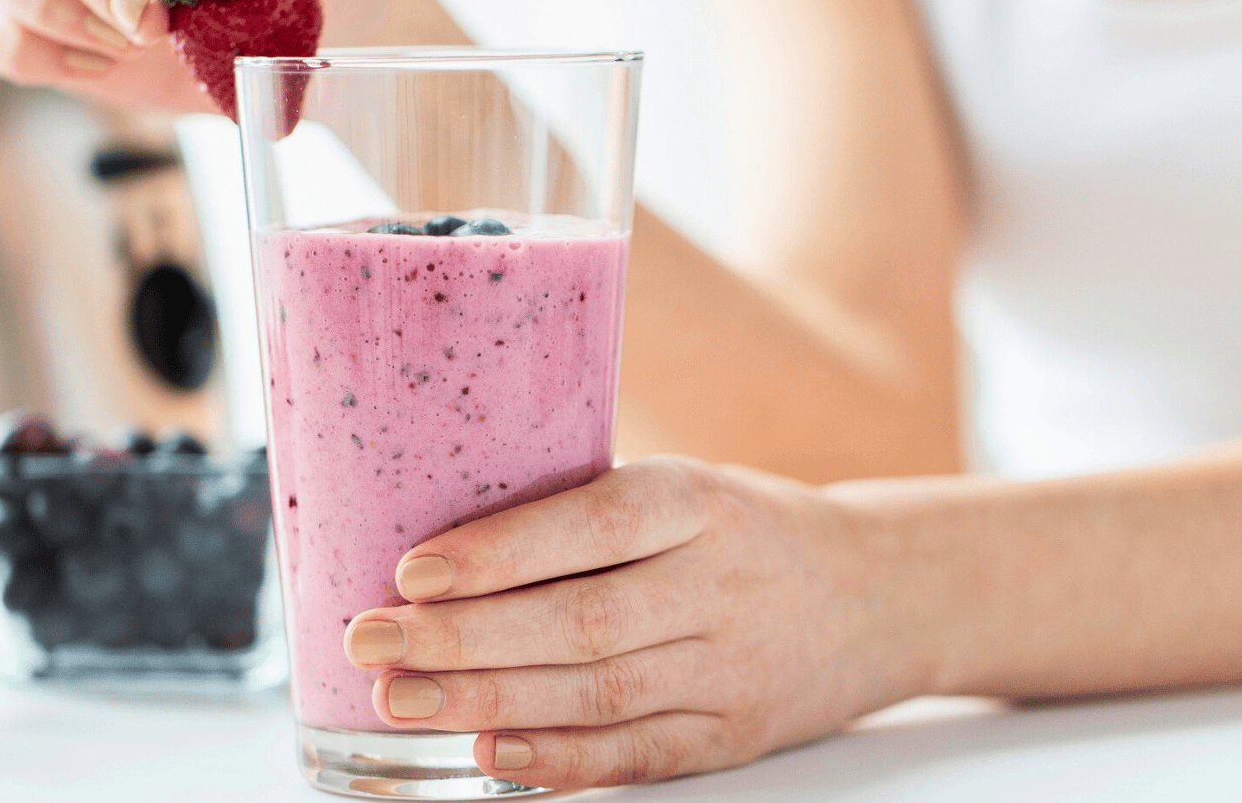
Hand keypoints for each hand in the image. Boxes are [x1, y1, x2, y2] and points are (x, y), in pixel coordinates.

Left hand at [342, 456, 933, 787]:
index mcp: (698, 502)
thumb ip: (586, 514)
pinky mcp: (736, 734)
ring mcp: (733, 667)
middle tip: (371, 644)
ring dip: (489, 702)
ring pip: (598, 694)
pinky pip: (640, 755)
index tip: (411, 572)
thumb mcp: (684, 489)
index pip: (591, 525)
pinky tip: (492, 757)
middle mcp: (719, 584)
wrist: (878, 594)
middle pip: (580, 620)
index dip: (498, 553)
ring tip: (401, 700)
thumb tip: (443, 549)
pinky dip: (562, 761)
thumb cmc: (744, 530)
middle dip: (463, 638)